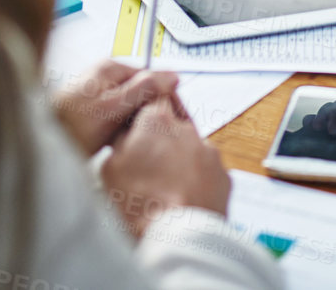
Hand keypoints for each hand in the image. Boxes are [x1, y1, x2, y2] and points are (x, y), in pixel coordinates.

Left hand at [51, 60, 179, 154]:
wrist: (42, 142)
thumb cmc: (69, 125)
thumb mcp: (113, 107)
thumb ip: (143, 88)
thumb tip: (171, 76)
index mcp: (111, 68)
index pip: (152, 77)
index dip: (163, 98)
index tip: (168, 116)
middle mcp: (105, 78)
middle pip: (141, 94)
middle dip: (145, 114)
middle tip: (142, 132)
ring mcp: (99, 94)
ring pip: (130, 110)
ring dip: (131, 125)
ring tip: (124, 139)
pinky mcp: (94, 112)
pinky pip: (118, 121)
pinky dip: (119, 132)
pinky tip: (114, 143)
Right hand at [100, 99, 231, 237]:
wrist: (177, 239)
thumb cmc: (140, 204)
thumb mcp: (111, 168)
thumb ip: (120, 141)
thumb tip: (125, 134)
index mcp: (157, 121)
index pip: (152, 97)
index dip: (145, 110)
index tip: (139, 123)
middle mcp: (188, 131)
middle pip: (174, 123)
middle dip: (162, 138)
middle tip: (149, 162)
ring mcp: (209, 153)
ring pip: (192, 148)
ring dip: (181, 160)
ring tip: (165, 188)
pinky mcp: (224, 177)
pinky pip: (208, 171)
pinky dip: (198, 181)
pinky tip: (183, 198)